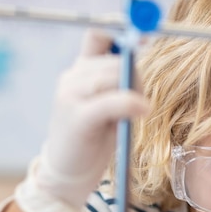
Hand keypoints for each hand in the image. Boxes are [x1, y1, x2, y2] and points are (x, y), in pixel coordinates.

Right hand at [16, 30, 148, 211]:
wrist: (66, 176)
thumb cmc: (93, 140)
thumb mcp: (107, 106)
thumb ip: (119, 83)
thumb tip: (142, 58)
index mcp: (79, 72)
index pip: (97, 37)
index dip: (122, 35)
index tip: (144, 41)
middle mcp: (71, 78)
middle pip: (114, 58)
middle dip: (135, 72)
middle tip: (144, 94)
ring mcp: (70, 96)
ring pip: (113, 76)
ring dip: (135, 88)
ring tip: (140, 109)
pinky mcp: (78, 117)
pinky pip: (110, 100)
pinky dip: (130, 102)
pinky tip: (144, 110)